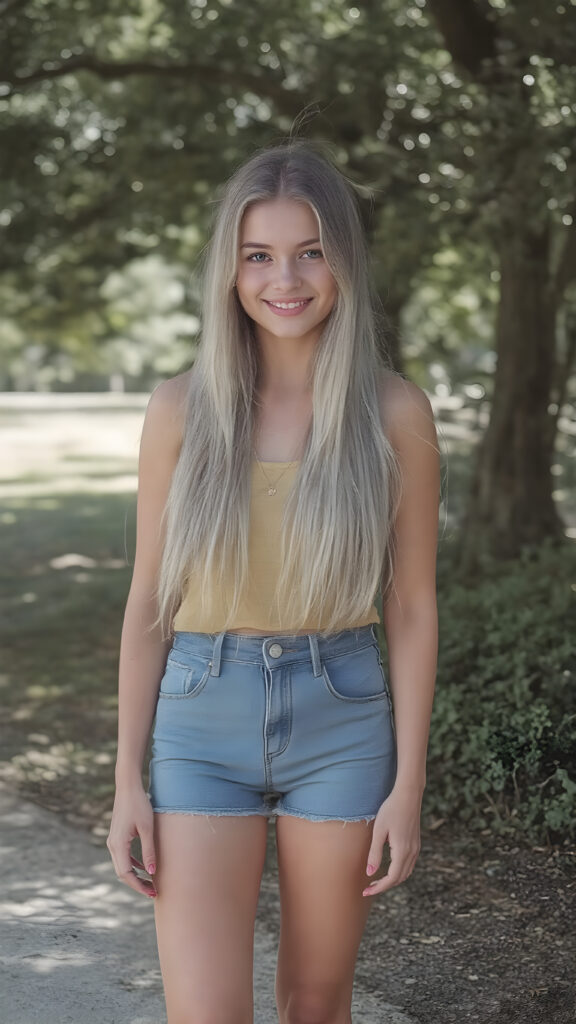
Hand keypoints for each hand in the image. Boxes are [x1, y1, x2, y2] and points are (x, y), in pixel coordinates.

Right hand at [106, 784, 157, 898]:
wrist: (128, 787)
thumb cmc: (139, 805)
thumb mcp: (148, 828)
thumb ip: (149, 850)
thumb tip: (151, 872)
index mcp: (118, 845)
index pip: (126, 874)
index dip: (138, 886)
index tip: (152, 892)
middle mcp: (112, 845)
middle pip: (122, 873)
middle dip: (137, 884)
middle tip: (154, 891)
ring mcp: (113, 841)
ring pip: (122, 865)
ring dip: (135, 875)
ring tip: (150, 883)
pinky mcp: (117, 836)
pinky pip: (123, 856)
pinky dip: (133, 865)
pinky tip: (144, 867)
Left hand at [362, 785, 421, 896]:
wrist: (408, 795)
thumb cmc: (391, 809)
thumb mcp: (379, 831)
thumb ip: (374, 853)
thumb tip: (370, 873)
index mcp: (402, 851)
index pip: (391, 878)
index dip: (379, 888)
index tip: (365, 892)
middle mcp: (412, 852)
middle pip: (399, 878)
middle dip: (384, 886)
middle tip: (368, 888)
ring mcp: (416, 848)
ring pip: (405, 873)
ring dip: (392, 880)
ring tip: (376, 881)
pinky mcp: (416, 844)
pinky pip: (409, 865)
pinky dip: (399, 872)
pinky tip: (389, 868)